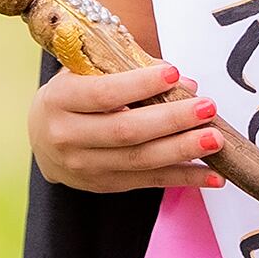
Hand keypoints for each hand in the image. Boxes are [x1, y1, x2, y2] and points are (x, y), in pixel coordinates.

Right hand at [27, 62, 228, 192]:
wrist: (43, 138)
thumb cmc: (75, 95)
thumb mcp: (87, 72)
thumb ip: (131, 71)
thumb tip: (185, 83)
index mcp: (59, 101)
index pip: (102, 94)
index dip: (139, 85)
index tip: (173, 73)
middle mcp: (67, 137)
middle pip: (125, 131)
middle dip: (171, 120)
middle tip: (207, 107)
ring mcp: (85, 167)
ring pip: (139, 160)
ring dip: (182, 150)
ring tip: (215, 139)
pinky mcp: (105, 185)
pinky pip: (150, 182)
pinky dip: (185, 178)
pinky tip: (214, 175)